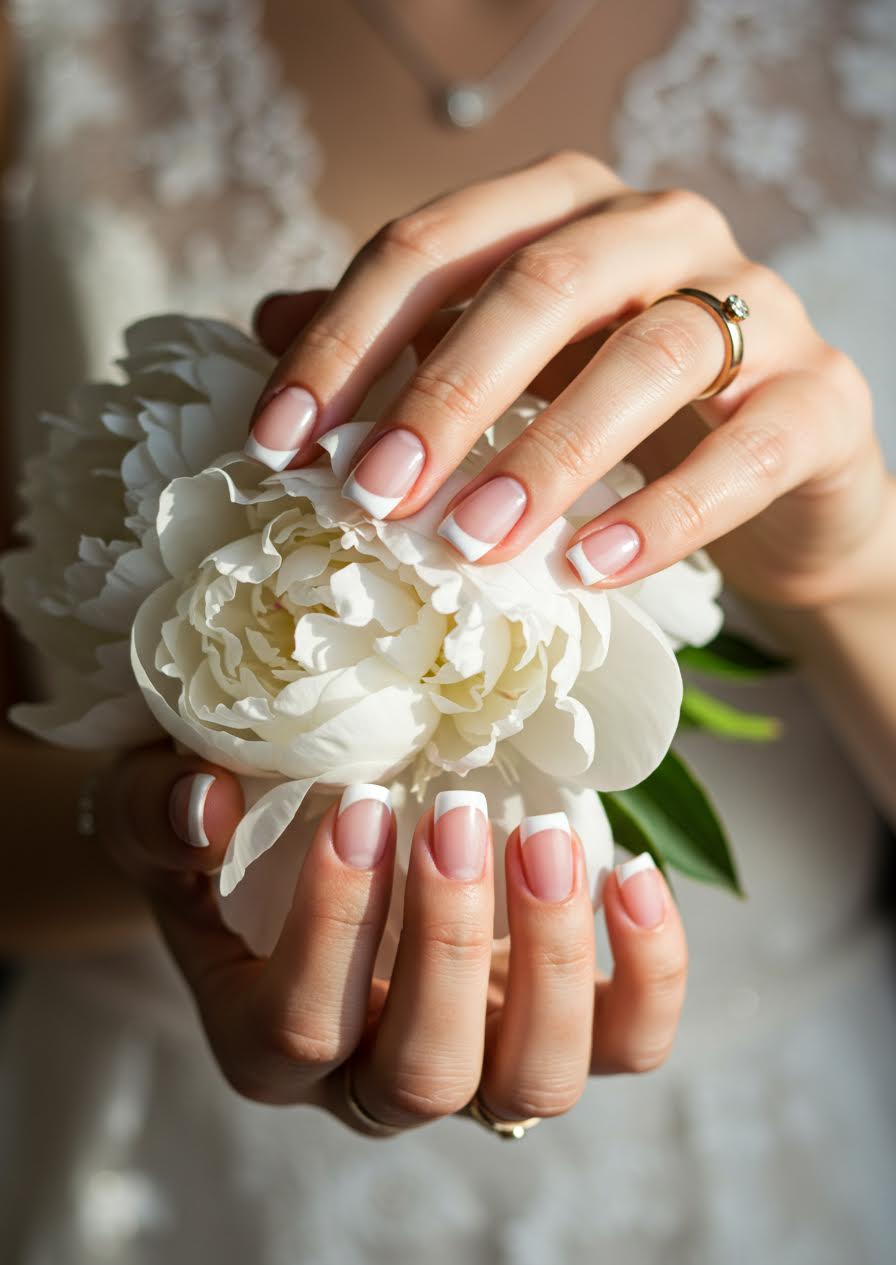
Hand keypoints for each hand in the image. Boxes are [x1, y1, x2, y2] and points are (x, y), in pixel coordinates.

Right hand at [98, 745, 686, 1132]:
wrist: (299, 829)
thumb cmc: (226, 828)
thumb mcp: (155, 811)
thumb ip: (156, 812)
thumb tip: (205, 807)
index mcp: (267, 1040)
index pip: (303, 1029)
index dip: (337, 926)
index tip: (361, 802)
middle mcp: (374, 1076)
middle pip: (426, 1076)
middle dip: (450, 942)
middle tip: (457, 812)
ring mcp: (479, 1055)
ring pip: (537, 1082)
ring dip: (552, 957)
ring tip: (543, 834)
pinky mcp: (561, 1023)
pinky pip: (628, 1042)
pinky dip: (649, 971)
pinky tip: (630, 871)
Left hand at [247, 150, 889, 610]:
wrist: (772, 479)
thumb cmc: (618, 419)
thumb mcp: (503, 373)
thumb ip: (404, 342)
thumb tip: (268, 322)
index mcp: (565, 208)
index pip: (434, 248)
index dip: (346, 343)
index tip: (279, 446)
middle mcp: (662, 231)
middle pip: (541, 283)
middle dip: (443, 393)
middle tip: (370, 497)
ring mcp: (757, 306)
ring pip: (651, 355)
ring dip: (547, 453)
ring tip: (469, 542)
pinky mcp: (821, 397)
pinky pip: (747, 449)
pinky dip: (664, 512)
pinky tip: (589, 569)